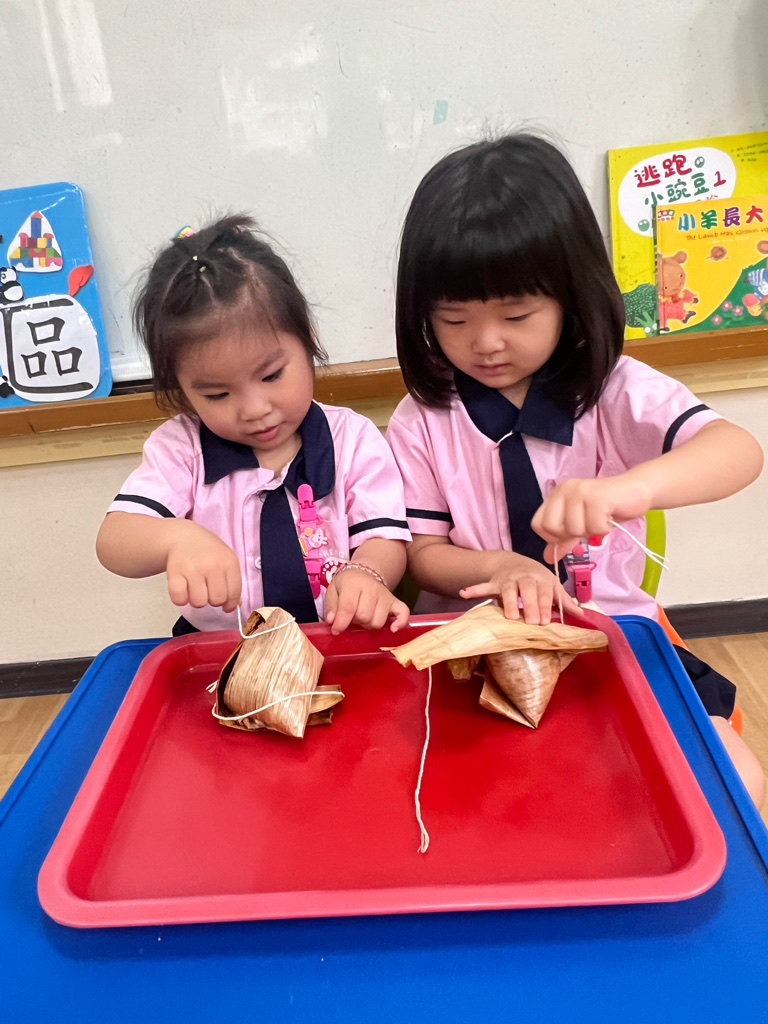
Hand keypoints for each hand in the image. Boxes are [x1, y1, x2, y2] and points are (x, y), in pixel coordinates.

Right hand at [166, 528, 241, 612]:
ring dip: (196, 600)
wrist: (184, 537)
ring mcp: (193, 569)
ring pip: (199, 602)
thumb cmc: (207, 551)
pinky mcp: (174, 573)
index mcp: (229, 562)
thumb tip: (235, 605)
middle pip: (217, 600)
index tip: (226, 605)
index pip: (234, 593)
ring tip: (195, 588)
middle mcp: (212, 565)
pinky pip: (179, 599)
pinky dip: (180, 599)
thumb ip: (233, 582)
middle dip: (212, 600)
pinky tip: (183, 590)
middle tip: (208, 590)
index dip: (230, 603)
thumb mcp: (227, 560)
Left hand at [325, 567, 409, 634]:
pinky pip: (403, 614)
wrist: (365, 572)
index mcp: (353, 584)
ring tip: (364, 618)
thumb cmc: (347, 584)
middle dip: (356, 622)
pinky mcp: (395, 601)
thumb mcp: (333, 589)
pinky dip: (400, 623)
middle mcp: (372, 589)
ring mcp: (385, 595)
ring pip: (378, 621)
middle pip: (365, 616)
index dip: (341, 622)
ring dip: (369, 625)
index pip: (348, 607)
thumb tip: (331, 621)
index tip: (336, 630)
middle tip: (352, 618)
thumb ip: (331, 605)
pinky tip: (392, 629)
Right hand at [459, 551, 581, 624]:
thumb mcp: (551, 585)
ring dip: (508, 602)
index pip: (544, 592)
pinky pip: (484, 586)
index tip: (545, 621)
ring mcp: (508, 579)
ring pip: (508, 589)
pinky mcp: (494, 582)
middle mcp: (525, 577)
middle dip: (530, 605)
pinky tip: (465, 594)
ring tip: (508, 616)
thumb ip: (564, 600)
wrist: (514, 562)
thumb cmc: (537, 579)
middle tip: (531, 622)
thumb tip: (582, 614)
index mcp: (541, 578)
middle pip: (528, 589)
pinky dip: (474, 589)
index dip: (545, 606)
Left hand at [532, 476, 651, 563]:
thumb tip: (547, 558)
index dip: (552, 537)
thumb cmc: (607, 509)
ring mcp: (580, 491)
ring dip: (591, 531)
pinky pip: (594, 527)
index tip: (569, 536)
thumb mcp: (581, 526)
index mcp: (556, 495)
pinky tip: (609, 518)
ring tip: (601, 520)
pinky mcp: (597, 496)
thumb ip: (563, 540)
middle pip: (552, 527)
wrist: (637, 491)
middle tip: (588, 527)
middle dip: (571, 535)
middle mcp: (564, 490)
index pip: (537, 524)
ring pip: (574, 529)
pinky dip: (604, 529)